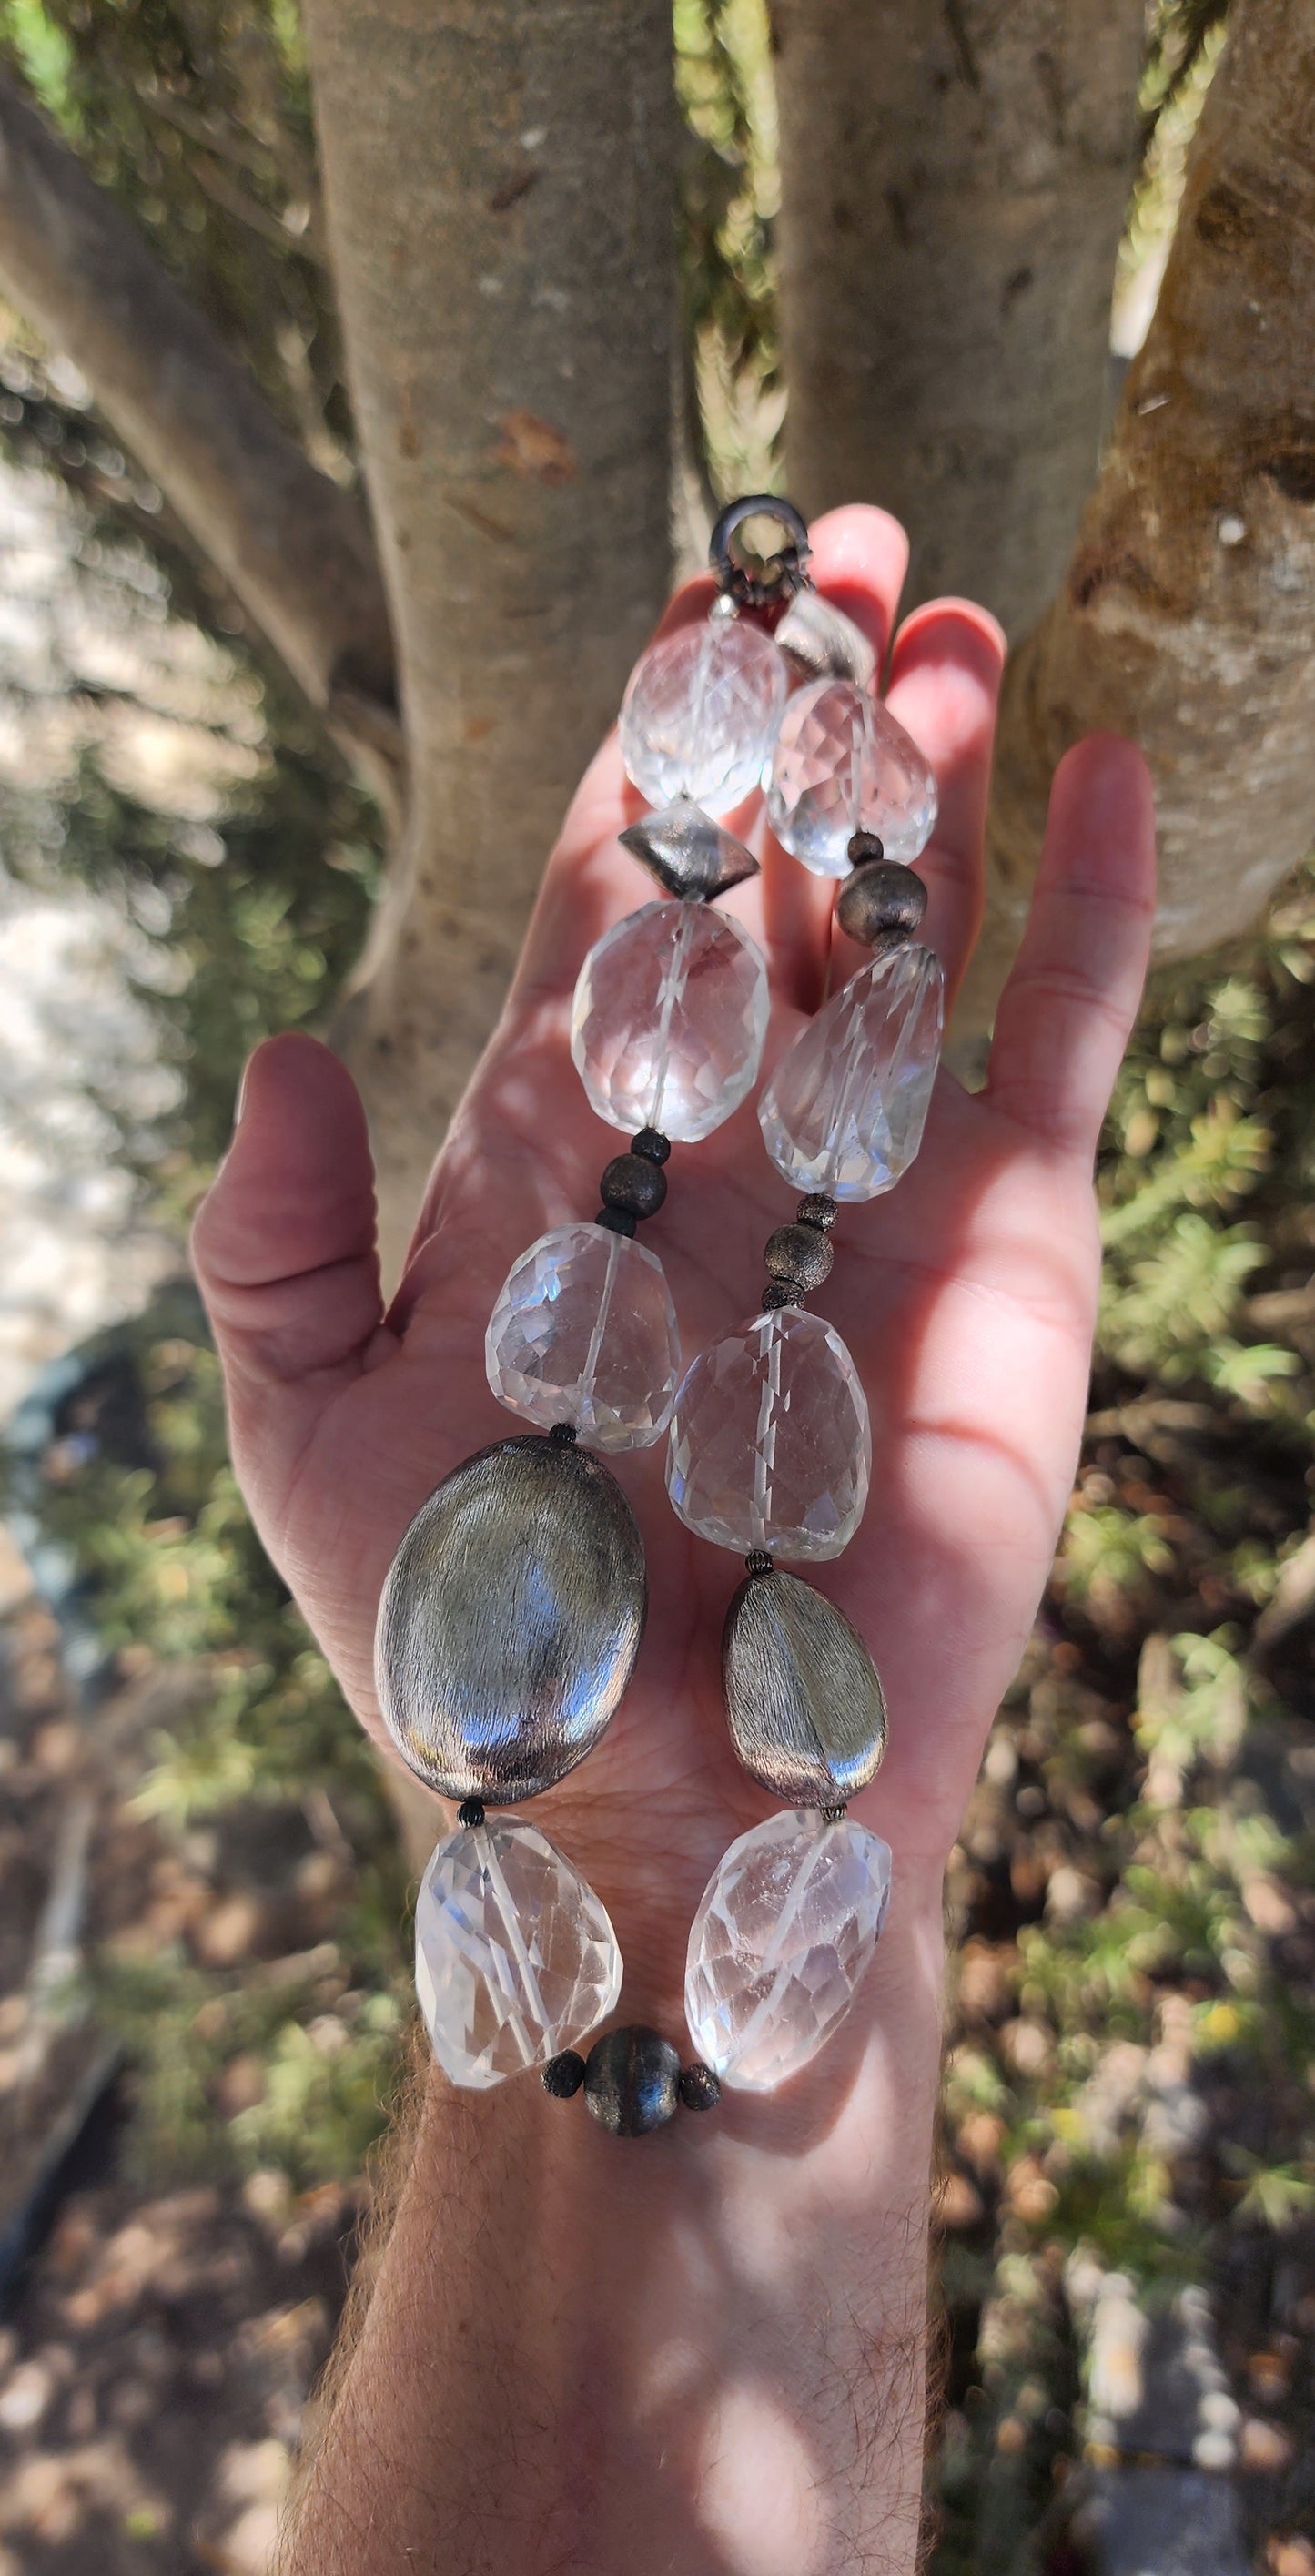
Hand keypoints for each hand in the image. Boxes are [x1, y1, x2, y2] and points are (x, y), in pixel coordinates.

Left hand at [192, 504, 1154, 2039]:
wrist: (670, 1811)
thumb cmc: (474, 1639)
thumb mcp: (310, 1429)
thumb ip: (277, 1236)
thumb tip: (280, 1046)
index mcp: (558, 1161)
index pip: (611, 911)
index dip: (650, 757)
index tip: (682, 609)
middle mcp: (722, 1150)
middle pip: (773, 886)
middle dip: (804, 719)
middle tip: (842, 545)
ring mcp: (873, 1189)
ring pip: (910, 934)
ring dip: (927, 777)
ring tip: (945, 619)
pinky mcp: (1004, 1249)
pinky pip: (1054, 1047)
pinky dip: (1077, 914)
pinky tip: (1083, 764)